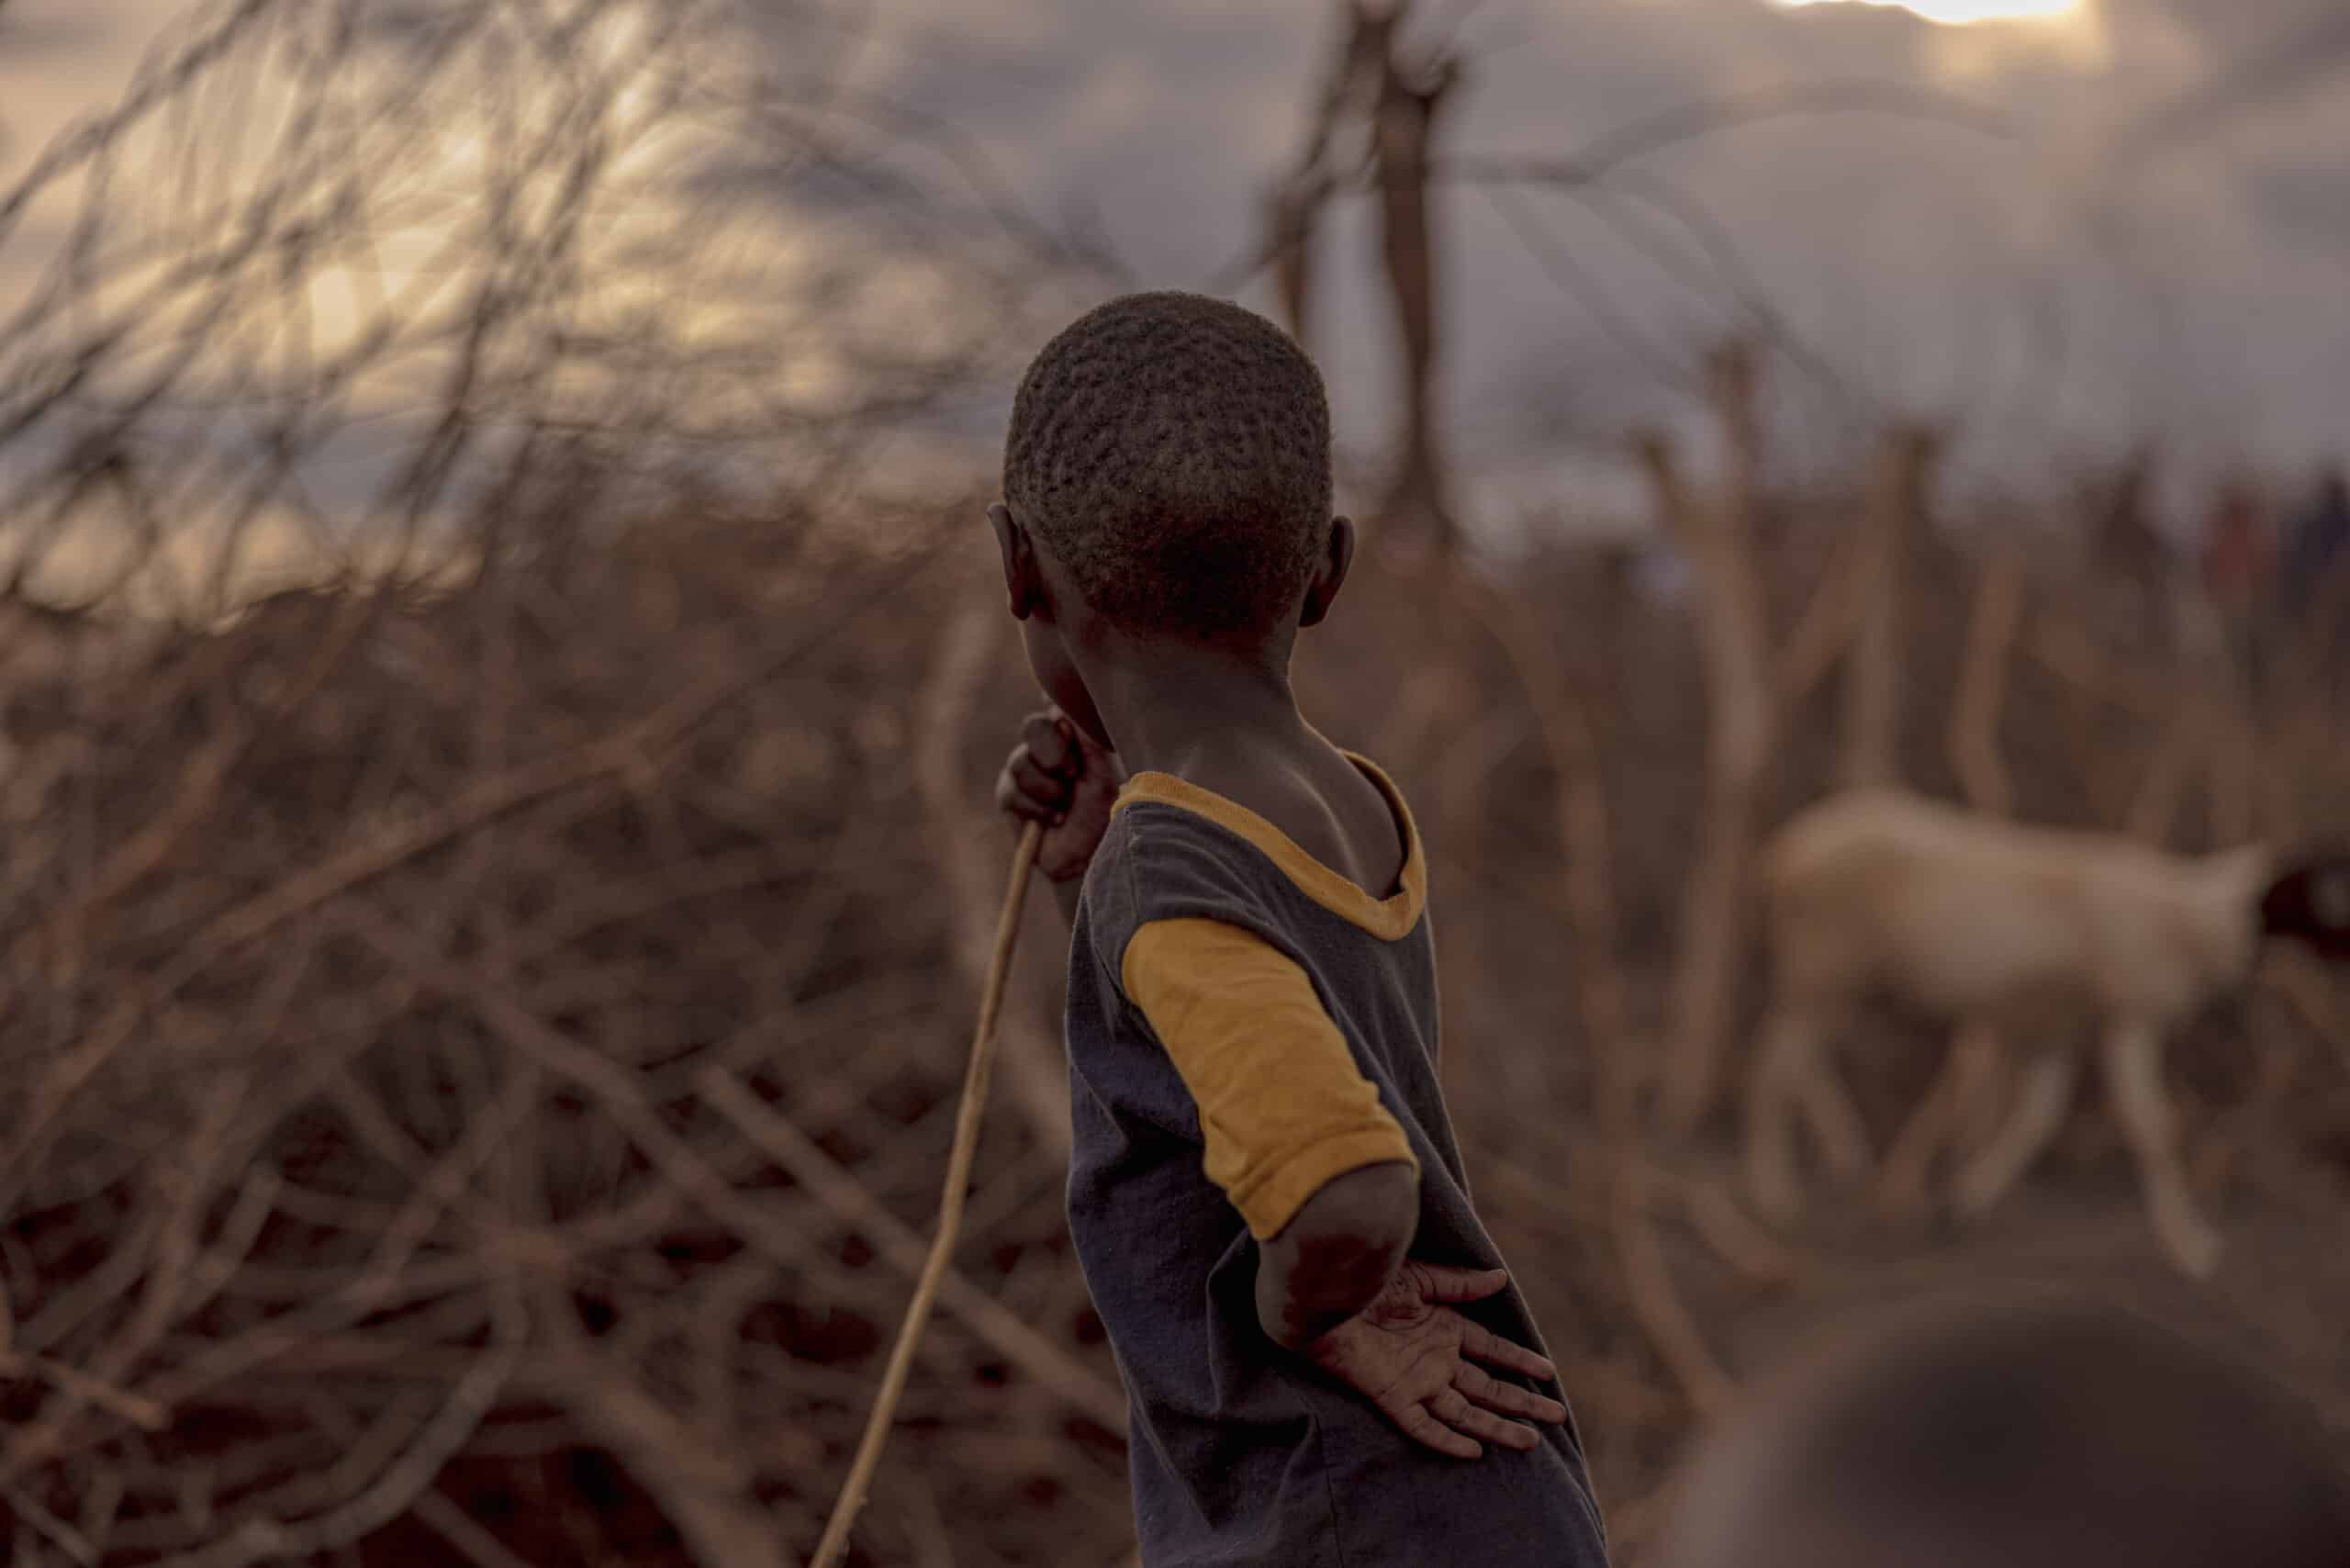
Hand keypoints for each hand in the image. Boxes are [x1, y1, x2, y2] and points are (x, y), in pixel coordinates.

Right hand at [994, 708, 1122, 883]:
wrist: (1089, 854)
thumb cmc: (1102, 813)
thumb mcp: (1101, 773)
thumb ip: (1084, 739)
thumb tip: (1058, 709)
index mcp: (1070, 740)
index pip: (1053, 709)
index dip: (1054, 704)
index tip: (1062, 715)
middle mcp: (1044, 751)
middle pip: (1033, 728)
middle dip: (1054, 753)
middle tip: (1073, 775)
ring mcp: (1024, 772)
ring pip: (1020, 762)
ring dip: (1048, 788)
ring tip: (1065, 806)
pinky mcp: (1010, 797)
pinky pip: (1012, 792)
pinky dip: (1037, 808)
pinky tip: (1055, 819)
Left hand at [1305, 1262, 1566, 1460]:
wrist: (1325, 1292)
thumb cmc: (1367, 1278)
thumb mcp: (1421, 1277)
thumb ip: (1460, 1284)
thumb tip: (1501, 1278)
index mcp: (1443, 1328)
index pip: (1491, 1350)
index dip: (1519, 1361)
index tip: (1548, 1374)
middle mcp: (1435, 1359)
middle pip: (1487, 1387)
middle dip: (1521, 1403)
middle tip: (1556, 1417)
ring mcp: (1416, 1380)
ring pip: (1465, 1412)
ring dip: (1496, 1427)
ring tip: (1530, 1442)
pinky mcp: (1393, 1396)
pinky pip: (1423, 1426)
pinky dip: (1447, 1440)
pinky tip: (1473, 1451)